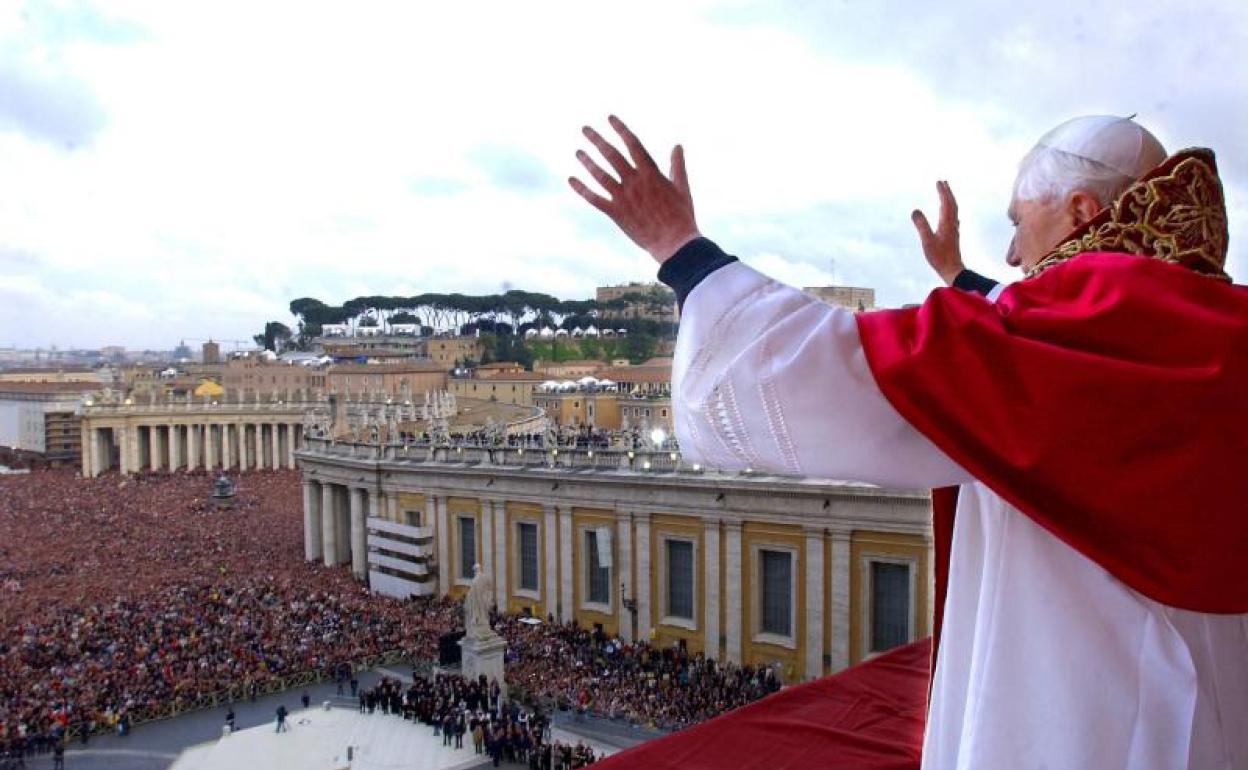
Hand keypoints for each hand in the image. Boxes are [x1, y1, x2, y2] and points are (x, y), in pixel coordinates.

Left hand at [569, 115, 698, 263]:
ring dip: (587, 161)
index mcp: (651, 173)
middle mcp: (634, 182)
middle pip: (612, 155)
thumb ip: (677, 165)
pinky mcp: (616, 213)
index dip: (621, 129)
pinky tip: (571, 179)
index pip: (633, 144)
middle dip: (597, 140)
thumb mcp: (682, 188)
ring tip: (578, 151)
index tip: (610, 118)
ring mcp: (623, 197)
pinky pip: (595, 199)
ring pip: (600, 175)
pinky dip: (582, 189)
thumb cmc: (681, 216)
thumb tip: (677, 146)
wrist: (674, 243)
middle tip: (585, 129)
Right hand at [911, 181, 963, 284]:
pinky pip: (952, 217)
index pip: (946, 203)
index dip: (943, 192)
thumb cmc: (940, 257)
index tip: (939, 182)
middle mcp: (952, 224)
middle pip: (952, 204)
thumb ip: (921, 225)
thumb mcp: (927, 241)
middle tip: (943, 182)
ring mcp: (953, 229)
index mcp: (947, 223)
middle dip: (947, 192)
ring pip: (953, 210)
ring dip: (949, 200)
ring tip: (945, 193)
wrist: (953, 269)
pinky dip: (949, 209)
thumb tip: (915, 210)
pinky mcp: (952, 235)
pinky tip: (947, 213)